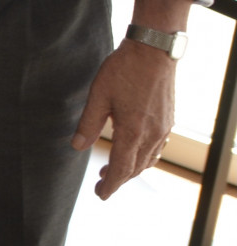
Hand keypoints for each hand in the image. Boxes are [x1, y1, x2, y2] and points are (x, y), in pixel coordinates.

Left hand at [72, 39, 176, 198]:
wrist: (154, 52)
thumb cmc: (124, 71)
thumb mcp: (98, 96)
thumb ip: (88, 124)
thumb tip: (77, 147)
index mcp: (133, 132)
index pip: (121, 168)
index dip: (110, 184)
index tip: (100, 194)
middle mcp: (152, 135)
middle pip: (135, 168)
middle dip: (118, 180)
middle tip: (102, 186)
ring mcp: (163, 128)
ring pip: (148, 159)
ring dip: (131, 169)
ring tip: (114, 172)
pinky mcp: (168, 120)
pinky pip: (157, 148)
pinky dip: (144, 157)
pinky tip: (134, 152)